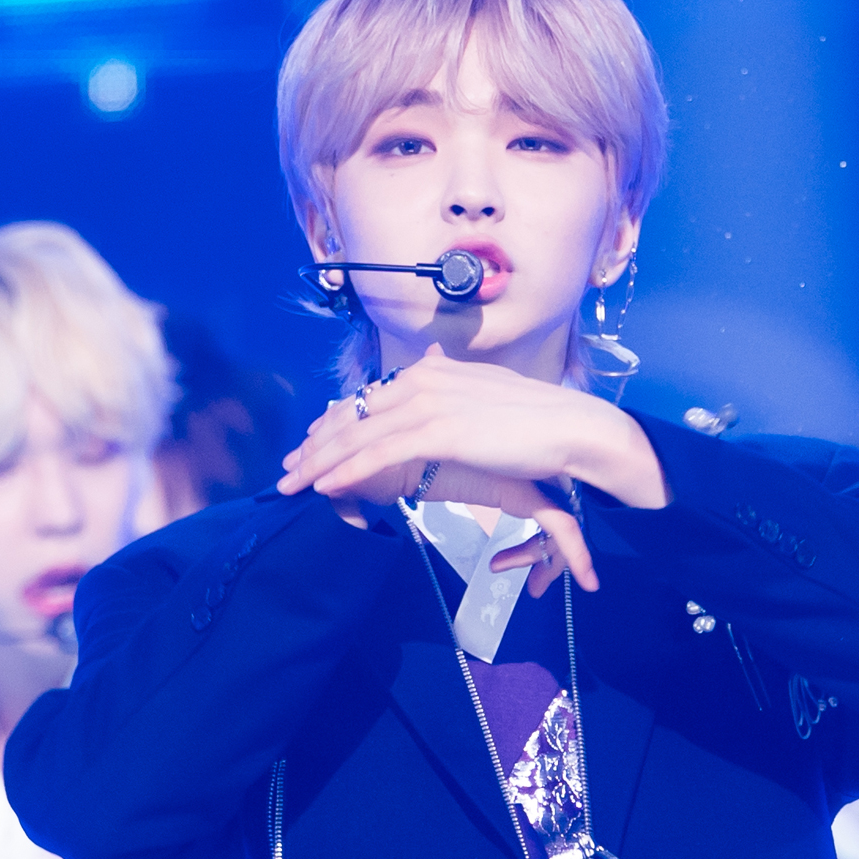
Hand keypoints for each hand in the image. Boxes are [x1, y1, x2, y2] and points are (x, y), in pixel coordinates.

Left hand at [278, 345, 668, 508]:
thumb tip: (438, 397)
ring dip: (318, 462)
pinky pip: (379, 453)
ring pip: (358, 435)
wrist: (570, 427)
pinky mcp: (438, 430)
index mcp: (433, 372)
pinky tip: (322, 485)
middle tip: (287, 469)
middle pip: (354, 416)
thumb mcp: (487, 400)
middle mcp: (424, 380)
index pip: (369, 399)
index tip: (310, 444)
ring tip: (291, 485)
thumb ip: (456, 395)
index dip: (334, 424)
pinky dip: (345, 470)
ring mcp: (429, 403)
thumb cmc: (536, 423)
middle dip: (315, 445)